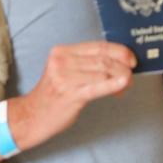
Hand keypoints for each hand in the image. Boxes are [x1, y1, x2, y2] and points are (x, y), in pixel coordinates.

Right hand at [15, 41, 136, 146]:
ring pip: (103, 71)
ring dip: (121, 78)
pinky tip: (123, 85)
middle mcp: (62, 61)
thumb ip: (87, 64)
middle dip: (123, 67)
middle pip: (103, 59)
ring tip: (125, 86)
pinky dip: (113, 84)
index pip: (98, 46)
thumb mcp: (65, 71)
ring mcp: (64, 77)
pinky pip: (97, 86)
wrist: (31, 116)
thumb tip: (119, 63)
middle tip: (131, 75)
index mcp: (62, 51)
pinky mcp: (69, 94)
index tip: (131, 58)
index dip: (119, 51)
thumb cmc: (53, 95)